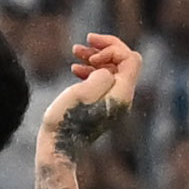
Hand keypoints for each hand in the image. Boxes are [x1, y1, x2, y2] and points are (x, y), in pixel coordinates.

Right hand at [40, 33, 138, 155]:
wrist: (57, 148)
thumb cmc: (66, 121)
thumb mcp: (82, 93)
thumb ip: (101, 75)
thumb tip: (106, 70)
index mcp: (122, 94)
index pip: (130, 58)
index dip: (112, 49)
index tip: (91, 58)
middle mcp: (122, 98)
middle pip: (124, 61)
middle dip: (105, 48)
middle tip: (86, 40)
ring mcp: (113, 103)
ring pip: (112, 69)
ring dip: (95, 56)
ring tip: (75, 51)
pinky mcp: (102, 106)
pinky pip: (103, 81)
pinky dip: (91, 70)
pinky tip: (74, 68)